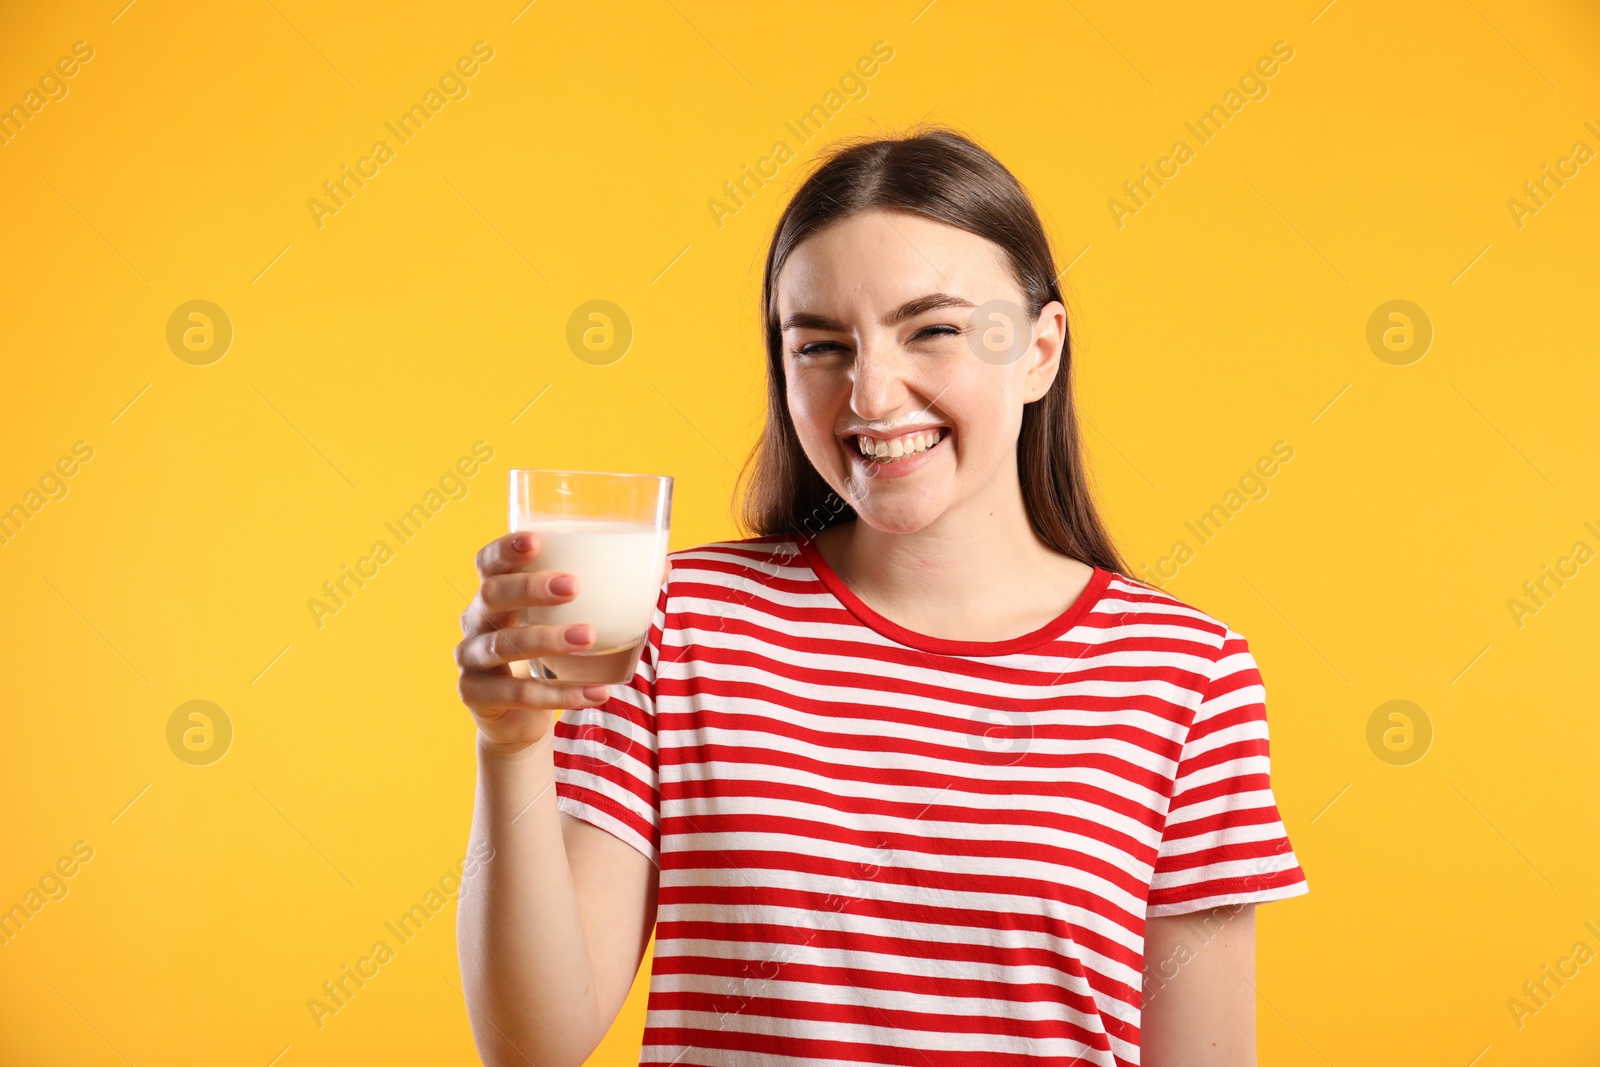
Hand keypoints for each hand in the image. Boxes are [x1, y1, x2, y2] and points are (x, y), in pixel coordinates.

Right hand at [454, 531, 609, 753]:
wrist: (517, 719)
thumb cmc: (548, 654)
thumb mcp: (566, 620)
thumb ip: (605, 593)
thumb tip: (661, 566)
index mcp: (494, 593)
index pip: (487, 562)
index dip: (505, 550)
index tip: (536, 540)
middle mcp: (475, 621)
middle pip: (492, 595)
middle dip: (531, 587)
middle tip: (573, 586)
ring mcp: (470, 659)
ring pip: (504, 644)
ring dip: (548, 639)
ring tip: (589, 636)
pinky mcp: (477, 695)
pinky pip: (520, 694)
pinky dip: (561, 695)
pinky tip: (597, 693)